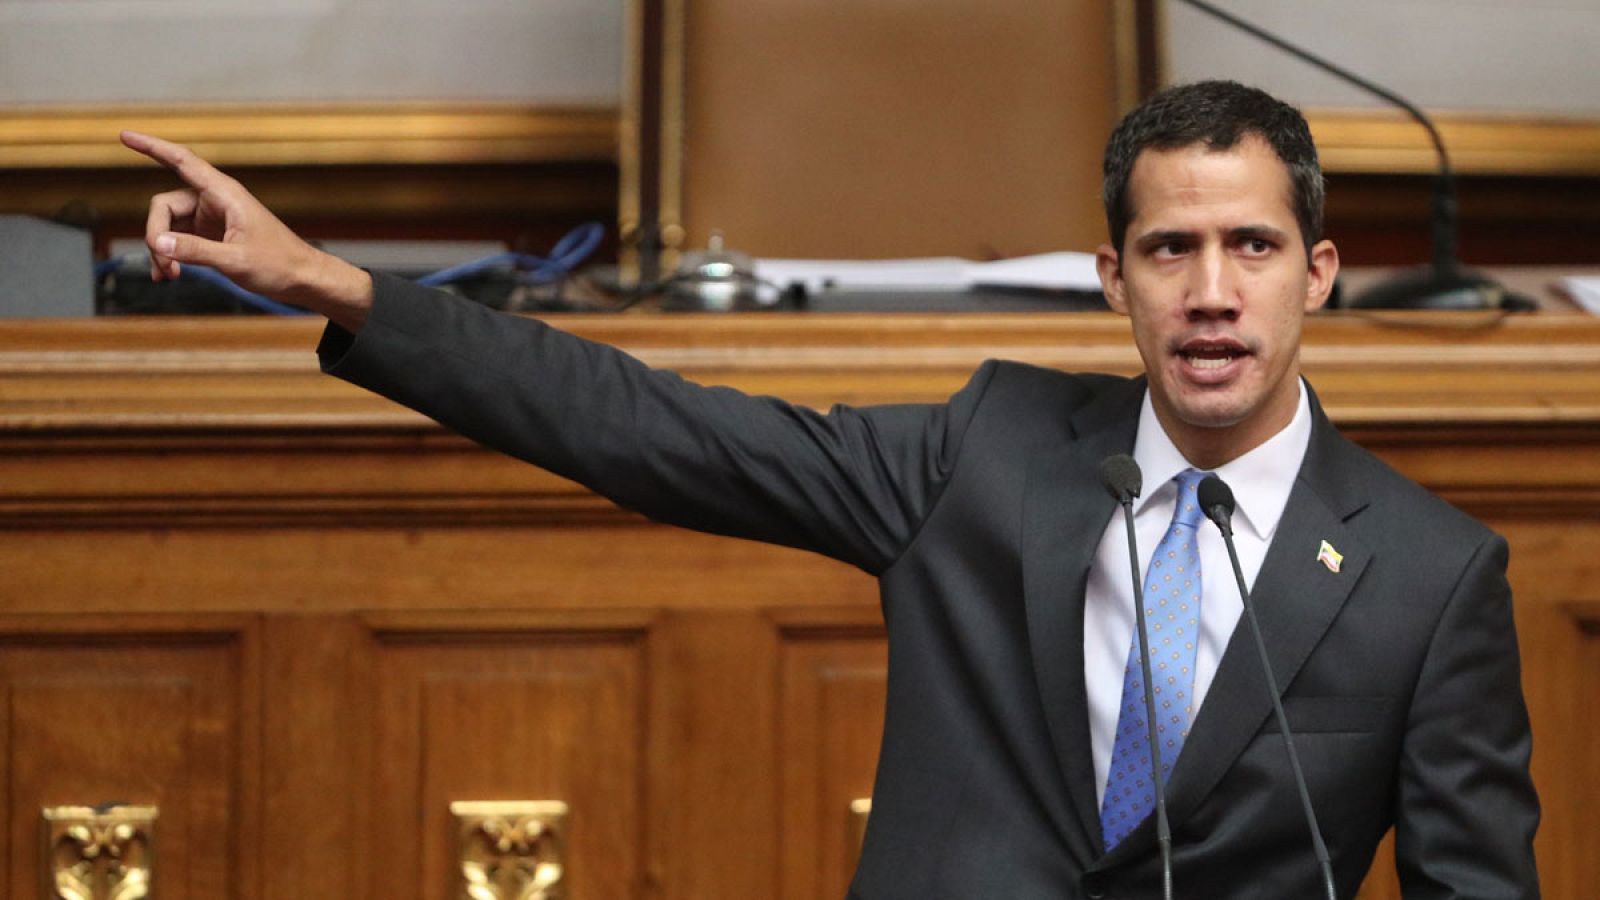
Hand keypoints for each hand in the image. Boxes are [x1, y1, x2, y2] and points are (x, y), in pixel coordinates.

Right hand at [121, 131, 371, 329]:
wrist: (302, 279)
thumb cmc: (280, 265)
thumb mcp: (236, 260)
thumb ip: (196, 251)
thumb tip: (160, 243)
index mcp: (224, 194)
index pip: (182, 161)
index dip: (152, 147)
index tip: (124, 136)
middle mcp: (215, 201)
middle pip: (164, 205)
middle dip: (156, 235)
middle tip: (164, 266)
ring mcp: (211, 218)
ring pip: (169, 225)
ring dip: (163, 250)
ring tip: (169, 277)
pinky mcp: (212, 235)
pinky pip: (179, 240)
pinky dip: (170, 256)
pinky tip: (166, 275)